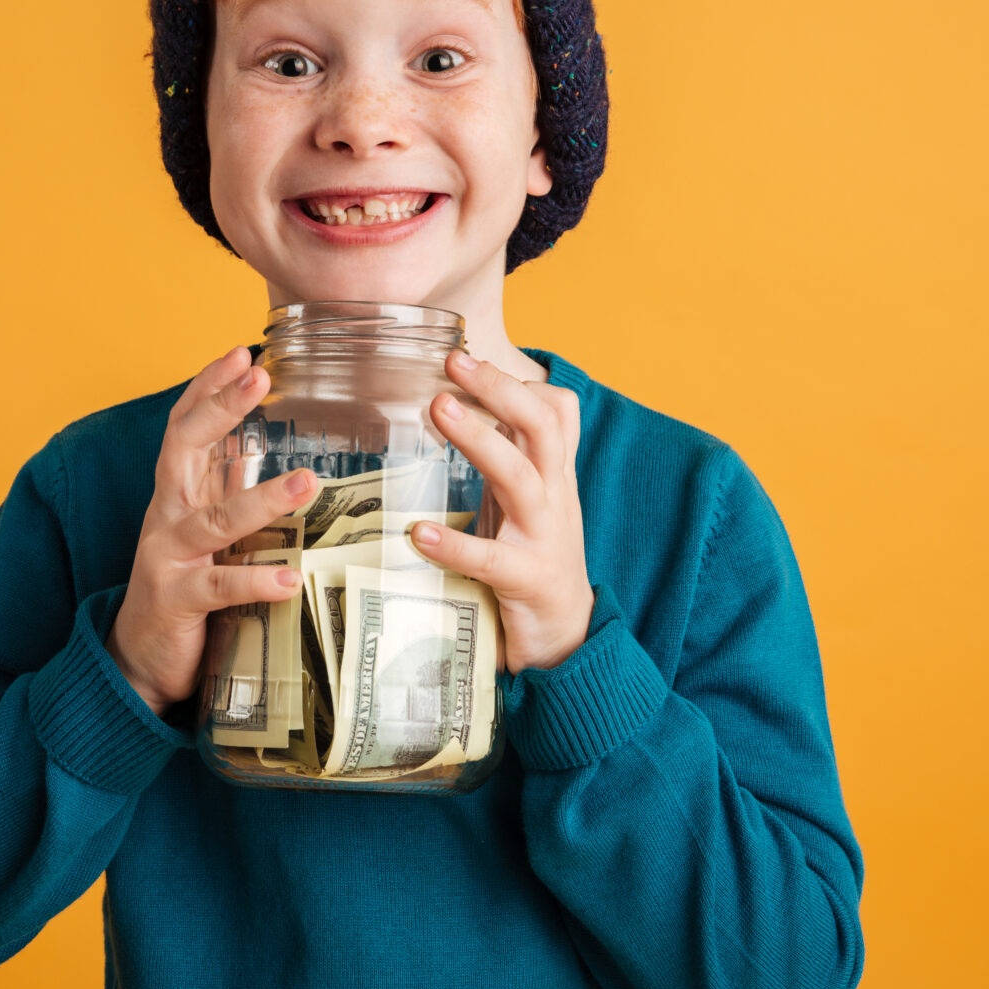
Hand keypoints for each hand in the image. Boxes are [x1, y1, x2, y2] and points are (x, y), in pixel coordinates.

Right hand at [107, 346, 317, 716]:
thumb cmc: (182, 587)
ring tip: (308, 483)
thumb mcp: (205, 531)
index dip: (208, 387)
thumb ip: (226, 491)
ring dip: (261, 500)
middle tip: (259, 376)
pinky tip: (290, 579)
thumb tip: (265, 450)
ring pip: (212, 520)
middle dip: (219, 409)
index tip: (242, 352)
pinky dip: (255, 582)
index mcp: (177, 494)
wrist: (139, 659)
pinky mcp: (175, 602)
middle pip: (184, 448)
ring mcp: (167, 558)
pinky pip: (218, 588)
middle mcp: (166, 517)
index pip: (185, 426)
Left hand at [408, 351, 595, 674]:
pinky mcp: (528, 579)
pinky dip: (455, 545)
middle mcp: (555, 497)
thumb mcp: (530, 498)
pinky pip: (490, 559)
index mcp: (553, 475)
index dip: (515, 381)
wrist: (568, 634)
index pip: (554, 412)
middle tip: (452, 362)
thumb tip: (470, 402)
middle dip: (500, 388)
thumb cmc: (536, 557)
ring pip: (520, 478)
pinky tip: (419, 534)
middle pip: (541, 428)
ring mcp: (545, 537)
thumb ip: (511, 455)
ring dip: (481, 440)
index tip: (464, 354)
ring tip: (438, 409)